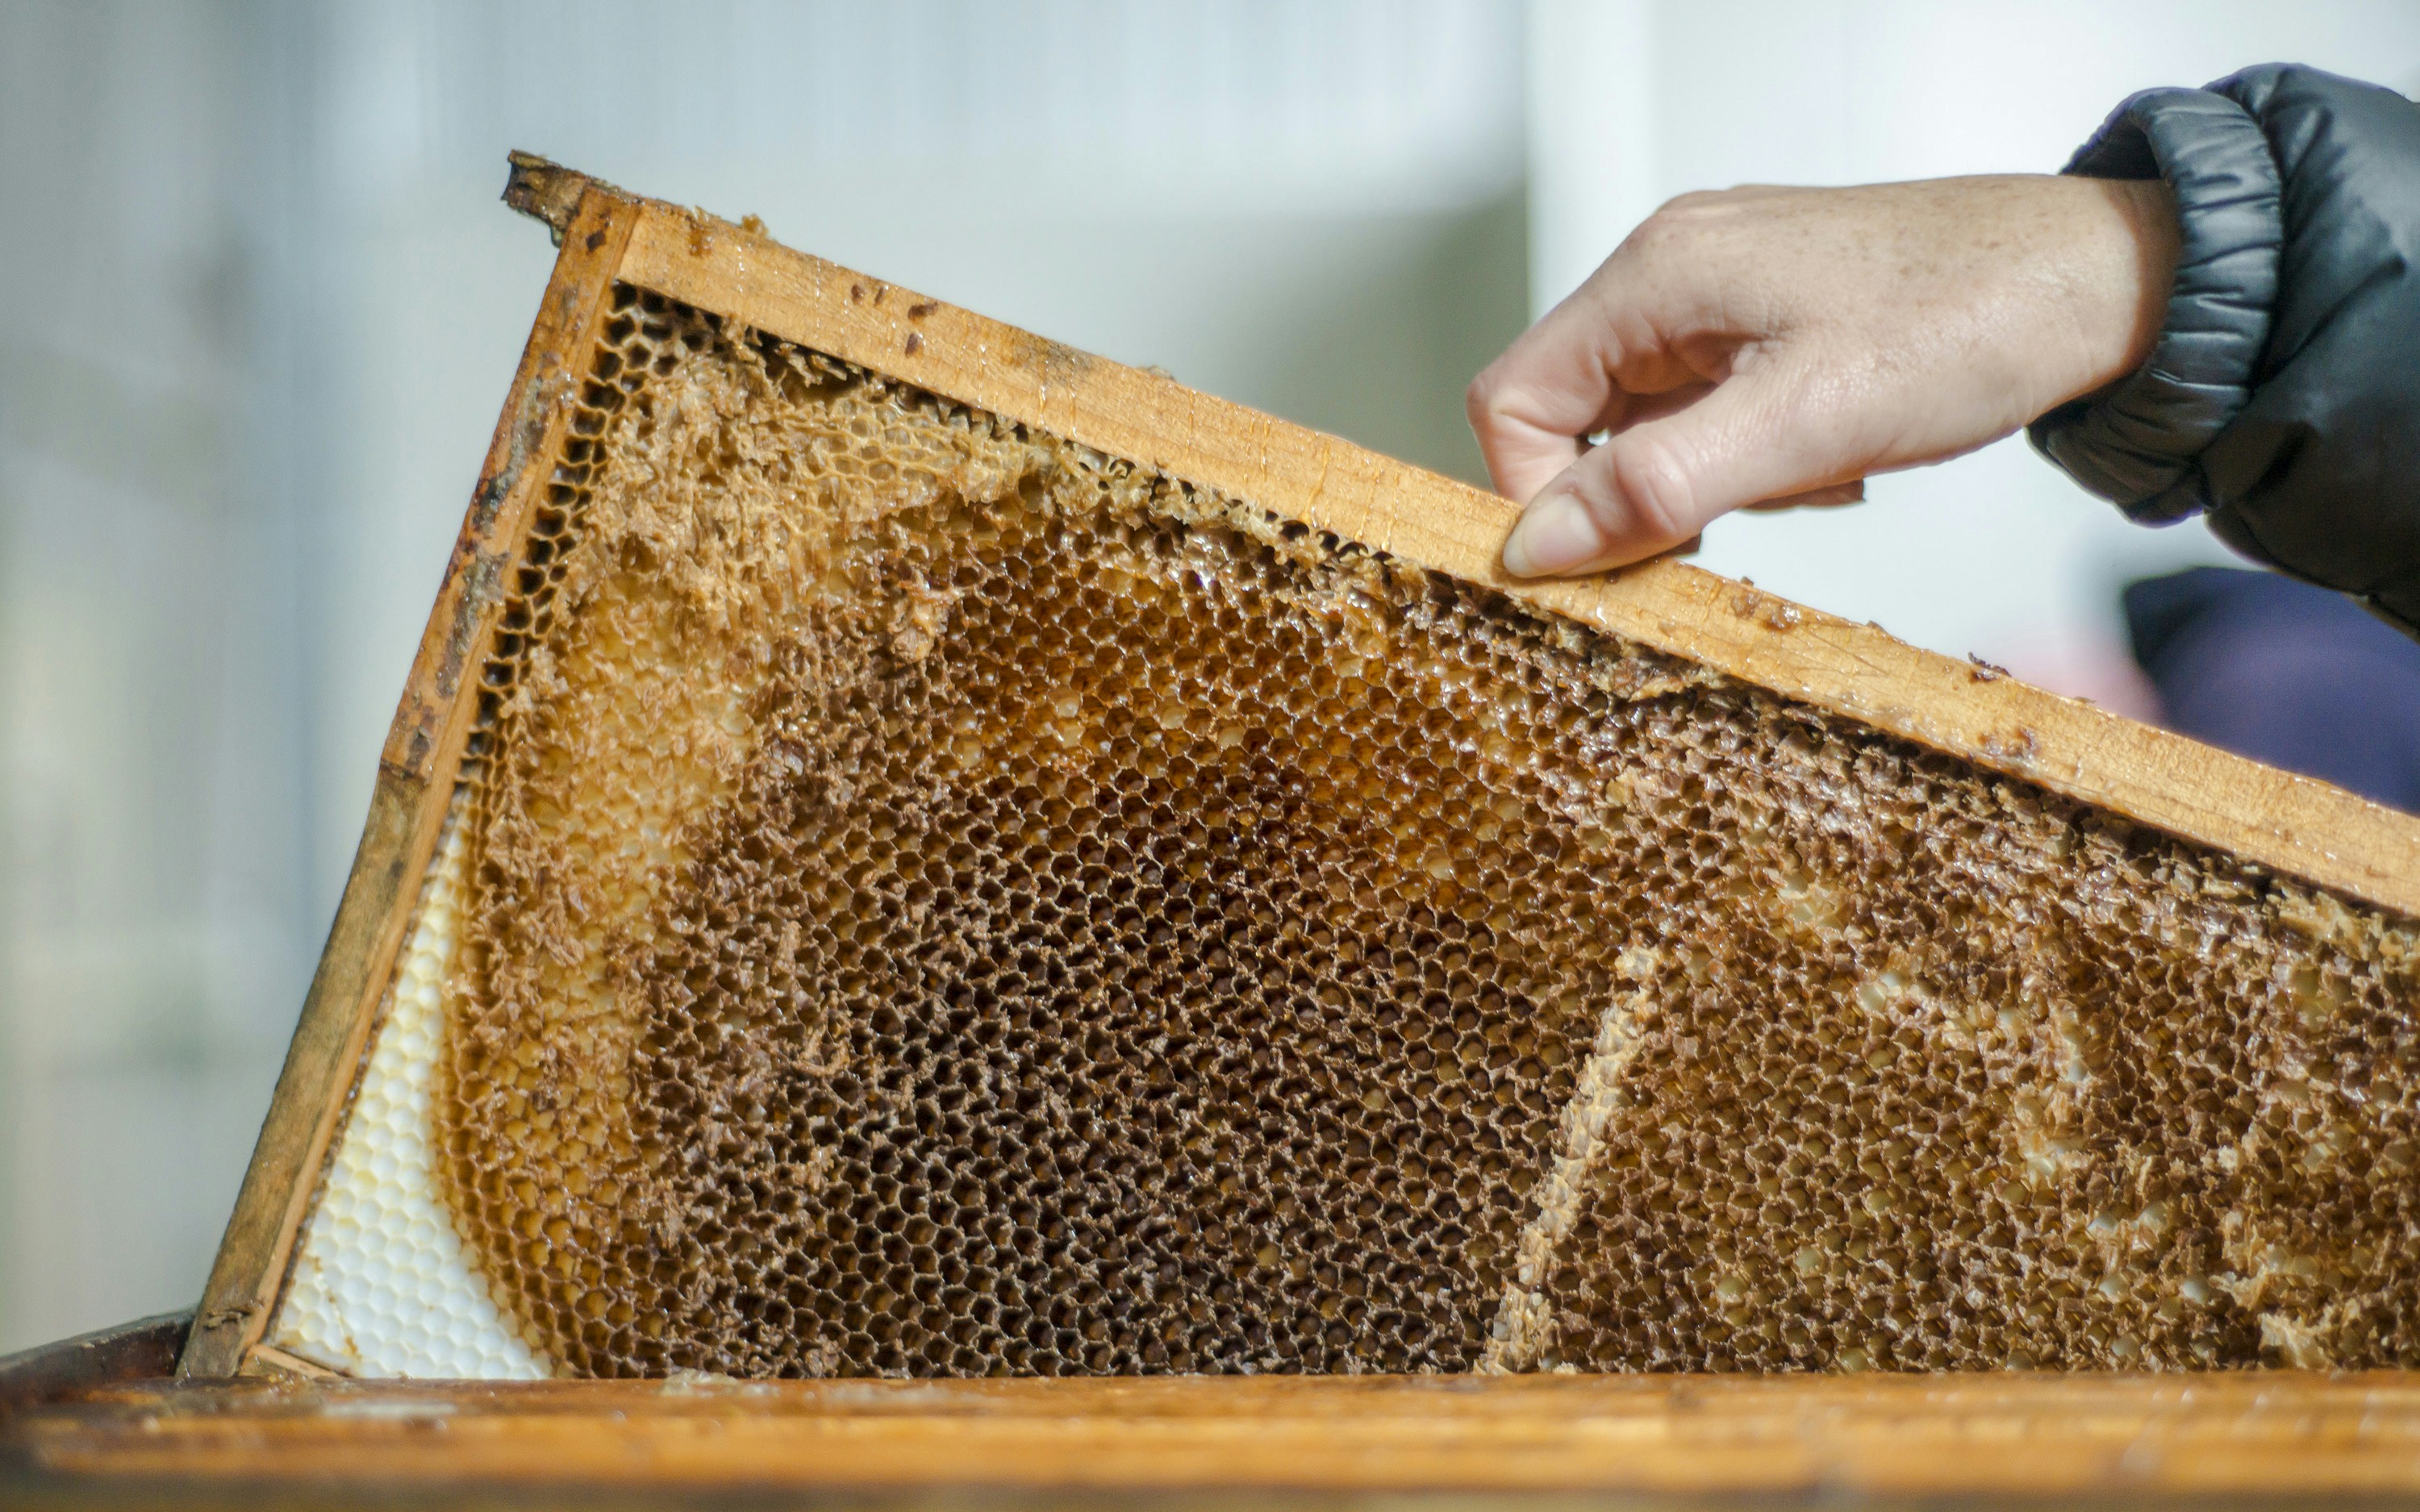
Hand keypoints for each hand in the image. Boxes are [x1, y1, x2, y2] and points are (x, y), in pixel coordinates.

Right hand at [1467, 175, 2179, 576]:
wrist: (2103, 279)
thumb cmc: (1972, 319)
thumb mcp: (1802, 424)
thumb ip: (1655, 486)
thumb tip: (1535, 546)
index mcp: (1655, 277)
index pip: (1511, 400)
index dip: (1536, 497)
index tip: (1604, 563)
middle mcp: (1672, 273)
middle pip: (1573, 417)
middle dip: (1642, 493)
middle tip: (1725, 530)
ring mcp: (1720, 295)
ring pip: (1646, 426)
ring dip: (1709, 481)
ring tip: (1809, 473)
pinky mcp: (1767, 322)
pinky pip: (1710, 414)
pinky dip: (1754, 459)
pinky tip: (1831, 457)